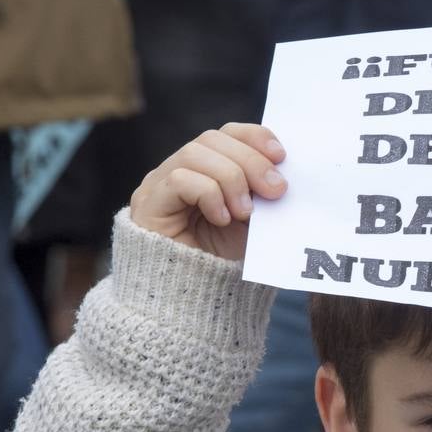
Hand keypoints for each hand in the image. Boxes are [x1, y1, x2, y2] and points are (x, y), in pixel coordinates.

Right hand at [128, 123, 286, 261]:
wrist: (190, 297)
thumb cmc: (220, 259)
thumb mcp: (251, 223)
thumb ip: (262, 197)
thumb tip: (282, 177)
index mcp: (205, 169)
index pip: (226, 134)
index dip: (253, 137)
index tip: (281, 155)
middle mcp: (178, 169)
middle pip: (212, 139)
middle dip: (250, 161)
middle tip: (276, 190)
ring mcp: (159, 184)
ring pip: (194, 153)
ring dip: (230, 179)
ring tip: (246, 212)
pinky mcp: (148, 204)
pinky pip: (179, 180)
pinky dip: (208, 194)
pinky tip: (221, 219)